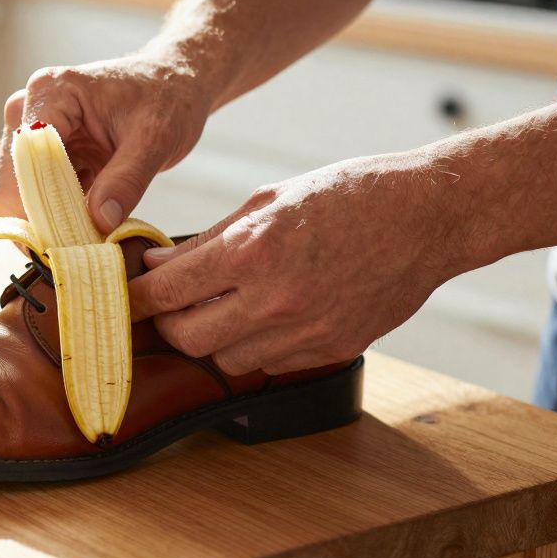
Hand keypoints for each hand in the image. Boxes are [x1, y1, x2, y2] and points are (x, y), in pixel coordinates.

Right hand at [0, 52, 211, 231]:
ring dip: (52, 220)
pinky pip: (40, 195)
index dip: (35, 206)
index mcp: (51, 94)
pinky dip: (61, 215)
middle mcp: (29, 110)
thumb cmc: (166, 97)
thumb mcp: (156, 138)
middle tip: (82, 245)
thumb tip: (99, 222)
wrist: (173, 82)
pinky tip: (91, 222)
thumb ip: (126, 180)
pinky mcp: (45, 153)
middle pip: (11, 184)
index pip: (20, 162)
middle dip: (42, 219)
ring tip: (91, 234)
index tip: (66, 242)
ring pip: (22, 195)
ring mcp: (34, 132)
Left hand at [129, 152, 471, 374]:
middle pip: (188, 338)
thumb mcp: (268, 199)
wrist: (428, 216)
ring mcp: (305, 331)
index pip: (168, 291)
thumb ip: (211, 239)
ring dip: (211, 338)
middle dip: (168, 323)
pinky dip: (255, 346)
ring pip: (226, 359)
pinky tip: (262, 318)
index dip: (138, 297)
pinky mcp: (330, 349)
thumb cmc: (348, 194)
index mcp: (252, 250)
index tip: (128, 295)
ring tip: (219, 309)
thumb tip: (161, 265)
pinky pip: (270, 363)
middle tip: (167, 306)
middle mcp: (274, 298)